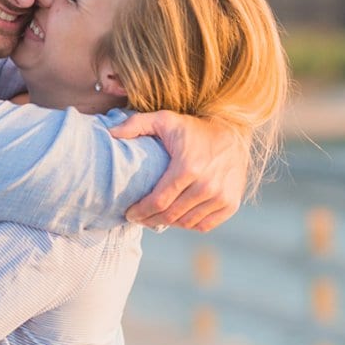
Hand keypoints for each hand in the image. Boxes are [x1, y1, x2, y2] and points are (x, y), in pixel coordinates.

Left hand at [111, 111, 250, 231]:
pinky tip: (179, 217)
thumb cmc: (194, 128)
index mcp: (189, 167)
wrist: (233, 133)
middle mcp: (207, 185)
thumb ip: (136, 124)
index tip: (129, 213)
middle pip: (171, 215)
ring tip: (157, 217)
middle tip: (140, 218)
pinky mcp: (231, 203)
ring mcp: (222, 196)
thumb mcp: (165, 119)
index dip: (140, 211)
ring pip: (187, 223)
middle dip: (150, 220)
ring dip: (169, 223)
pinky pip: (204, 225)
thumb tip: (111, 134)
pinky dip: (189, 225)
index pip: (159, 201)